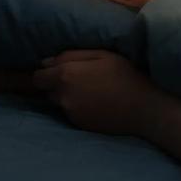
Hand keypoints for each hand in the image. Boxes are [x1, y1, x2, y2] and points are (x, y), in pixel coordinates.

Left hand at [33, 49, 164, 136]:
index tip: (59, 70)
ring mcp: (71, 114)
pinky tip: (95, 103)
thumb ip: (71, 55)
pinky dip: (78, 108)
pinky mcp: (79, 125)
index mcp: (66, 75)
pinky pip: (71, 113)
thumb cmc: (125, 75)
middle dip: (57, 84)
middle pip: (48, 90)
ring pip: (59, 102)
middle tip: (80, 79)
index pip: (38, 77)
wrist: (143, 109)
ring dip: (67, 96)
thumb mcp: (101, 54)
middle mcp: (63, 97)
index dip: (46, 72)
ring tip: (89, 92)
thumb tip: (46, 62)